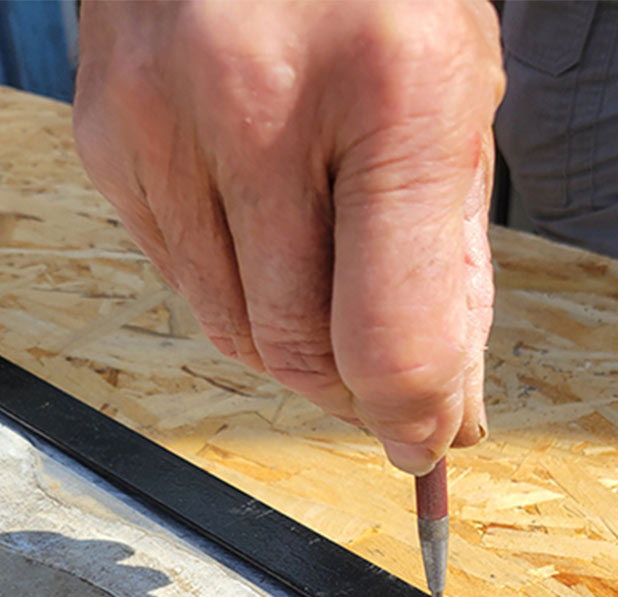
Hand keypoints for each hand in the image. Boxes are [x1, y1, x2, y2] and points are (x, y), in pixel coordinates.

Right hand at [73, 0, 502, 472]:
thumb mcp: (457, 99)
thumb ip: (453, 265)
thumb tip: (445, 411)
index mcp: (392, 87)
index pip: (388, 338)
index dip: (413, 416)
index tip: (425, 438)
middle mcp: (260, 102)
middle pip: (301, 353)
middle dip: (355, 392)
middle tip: (386, 382)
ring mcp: (164, 116)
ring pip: (235, 333)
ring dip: (295, 344)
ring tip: (332, 284)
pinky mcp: (109, 131)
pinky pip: (183, 280)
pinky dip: (237, 289)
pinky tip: (267, 225)